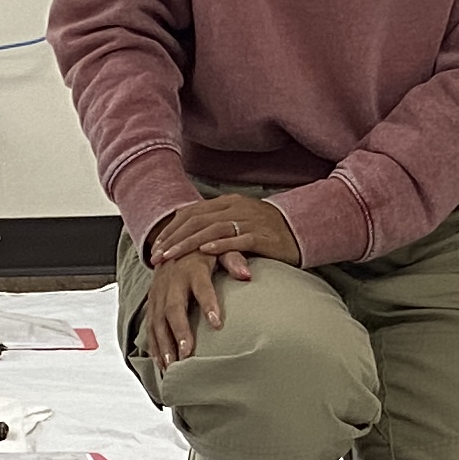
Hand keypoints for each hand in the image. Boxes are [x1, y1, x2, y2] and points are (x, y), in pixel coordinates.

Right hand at [134, 246, 249, 367]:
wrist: (175, 242)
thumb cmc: (203, 250)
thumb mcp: (220, 249)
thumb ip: (234, 260)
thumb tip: (246, 274)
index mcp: (192, 268)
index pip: (202, 287)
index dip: (208, 304)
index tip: (217, 323)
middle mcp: (171, 281)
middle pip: (173, 308)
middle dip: (179, 332)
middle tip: (186, 353)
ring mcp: (158, 292)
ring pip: (157, 320)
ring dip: (163, 344)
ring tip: (171, 365)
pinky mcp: (152, 301)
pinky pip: (150, 325)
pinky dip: (154, 344)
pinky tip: (161, 362)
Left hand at [148, 193, 301, 269]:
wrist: (302, 230)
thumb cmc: (267, 231)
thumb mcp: (239, 223)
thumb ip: (216, 226)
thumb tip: (188, 239)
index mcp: (228, 203)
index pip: (192, 213)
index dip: (172, 229)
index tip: (156, 247)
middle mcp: (236, 208)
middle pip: (197, 221)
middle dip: (174, 239)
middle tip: (157, 256)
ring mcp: (250, 221)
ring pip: (212, 229)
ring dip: (189, 243)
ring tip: (172, 256)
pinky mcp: (263, 236)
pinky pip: (238, 239)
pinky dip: (220, 245)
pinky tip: (204, 253)